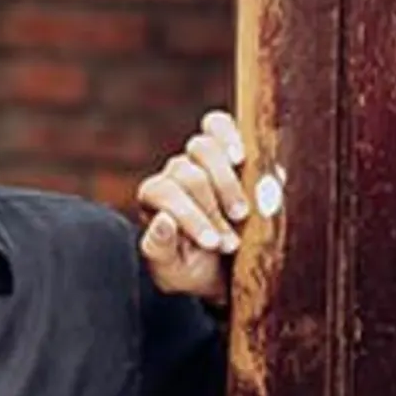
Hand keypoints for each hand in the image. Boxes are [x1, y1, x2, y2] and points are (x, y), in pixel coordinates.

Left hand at [136, 110, 248, 305]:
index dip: (190, 217)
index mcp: (154, 199)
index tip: (213, 244)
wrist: (222, 270)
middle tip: (229, 242)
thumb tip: (163, 219)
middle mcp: (173, 175)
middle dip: (212, 211)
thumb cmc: (193, 269)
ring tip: (241, 213)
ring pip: (203, 148)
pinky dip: (229, 135)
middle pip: (188, 174)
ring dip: (227, 183)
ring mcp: (197, 160)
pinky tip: (242, 158)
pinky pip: (217, 125)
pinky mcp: (224, 151)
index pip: (165, 193)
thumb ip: (160, 248)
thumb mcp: (171, 271)